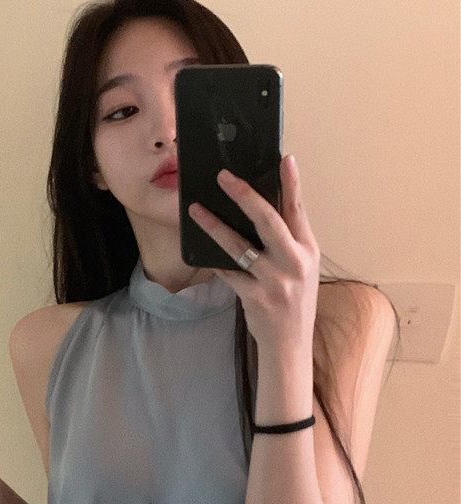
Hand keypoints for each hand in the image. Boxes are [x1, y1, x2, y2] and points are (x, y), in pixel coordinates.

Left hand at [188, 155, 320, 354]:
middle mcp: (294, 262)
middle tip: (224, 177)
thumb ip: (286, 243)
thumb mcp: (300, 269)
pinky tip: (199, 249)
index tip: (284, 158)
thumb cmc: (292, 302)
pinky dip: (213, 260)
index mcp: (307, 250)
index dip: (291, 183)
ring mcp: (274, 280)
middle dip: (245, 195)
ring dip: (215, 225)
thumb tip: (259, 213)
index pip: (298, 210)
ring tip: (196, 209)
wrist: (290, 345)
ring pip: (240, 245)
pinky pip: (228, 272)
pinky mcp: (255, 296)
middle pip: (268, 220)